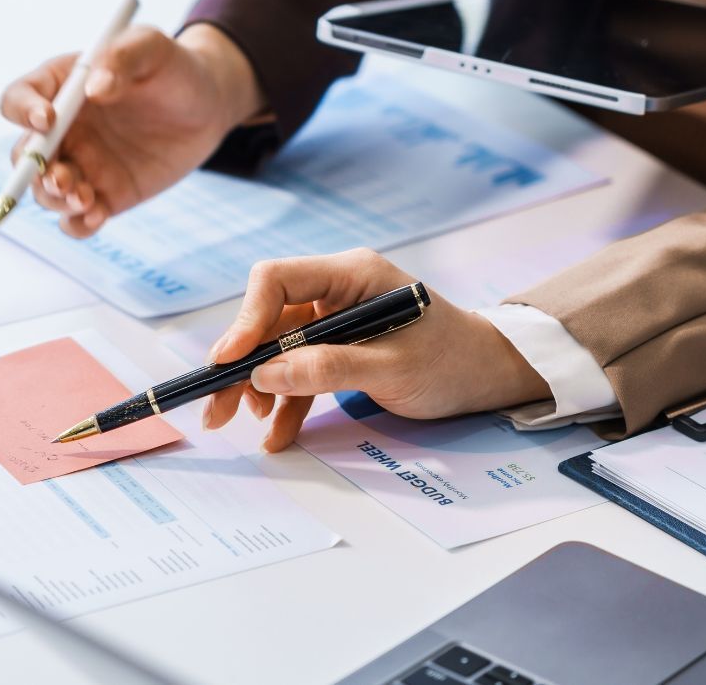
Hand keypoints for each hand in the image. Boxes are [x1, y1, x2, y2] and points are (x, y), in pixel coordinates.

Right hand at [0, 24, 264, 237]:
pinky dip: (78, 224)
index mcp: (61, 88)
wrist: (207, 107)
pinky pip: (77, 220)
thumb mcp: (151, 47)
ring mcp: (80, 166)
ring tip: (85, 198)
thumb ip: (122, 58)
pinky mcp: (104, 195)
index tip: (48, 120)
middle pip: (24, 156)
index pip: (18, 99)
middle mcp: (62, 130)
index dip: (23, 111)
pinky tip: (97, 216)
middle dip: (35, 171)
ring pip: (46, 192)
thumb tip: (95, 89)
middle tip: (63, 177)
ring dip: (56, 200)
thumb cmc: (173, 68)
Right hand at [200, 249, 551, 451]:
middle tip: (217, 406)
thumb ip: (327, 368)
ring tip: (245, 422)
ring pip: (279, 348)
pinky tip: (277, 431)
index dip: (246, 318)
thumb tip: (265, 374)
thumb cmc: (451, 361)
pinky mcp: (340, 346)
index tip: (231, 360)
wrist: (488, 375)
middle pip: (269, 320)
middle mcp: (337, 290)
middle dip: (242, 364)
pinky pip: (301, 369)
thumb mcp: (390, 369)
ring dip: (260, 386)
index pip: (277, 280)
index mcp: (351, 275)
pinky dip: (287, 399)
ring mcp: (336, 319)